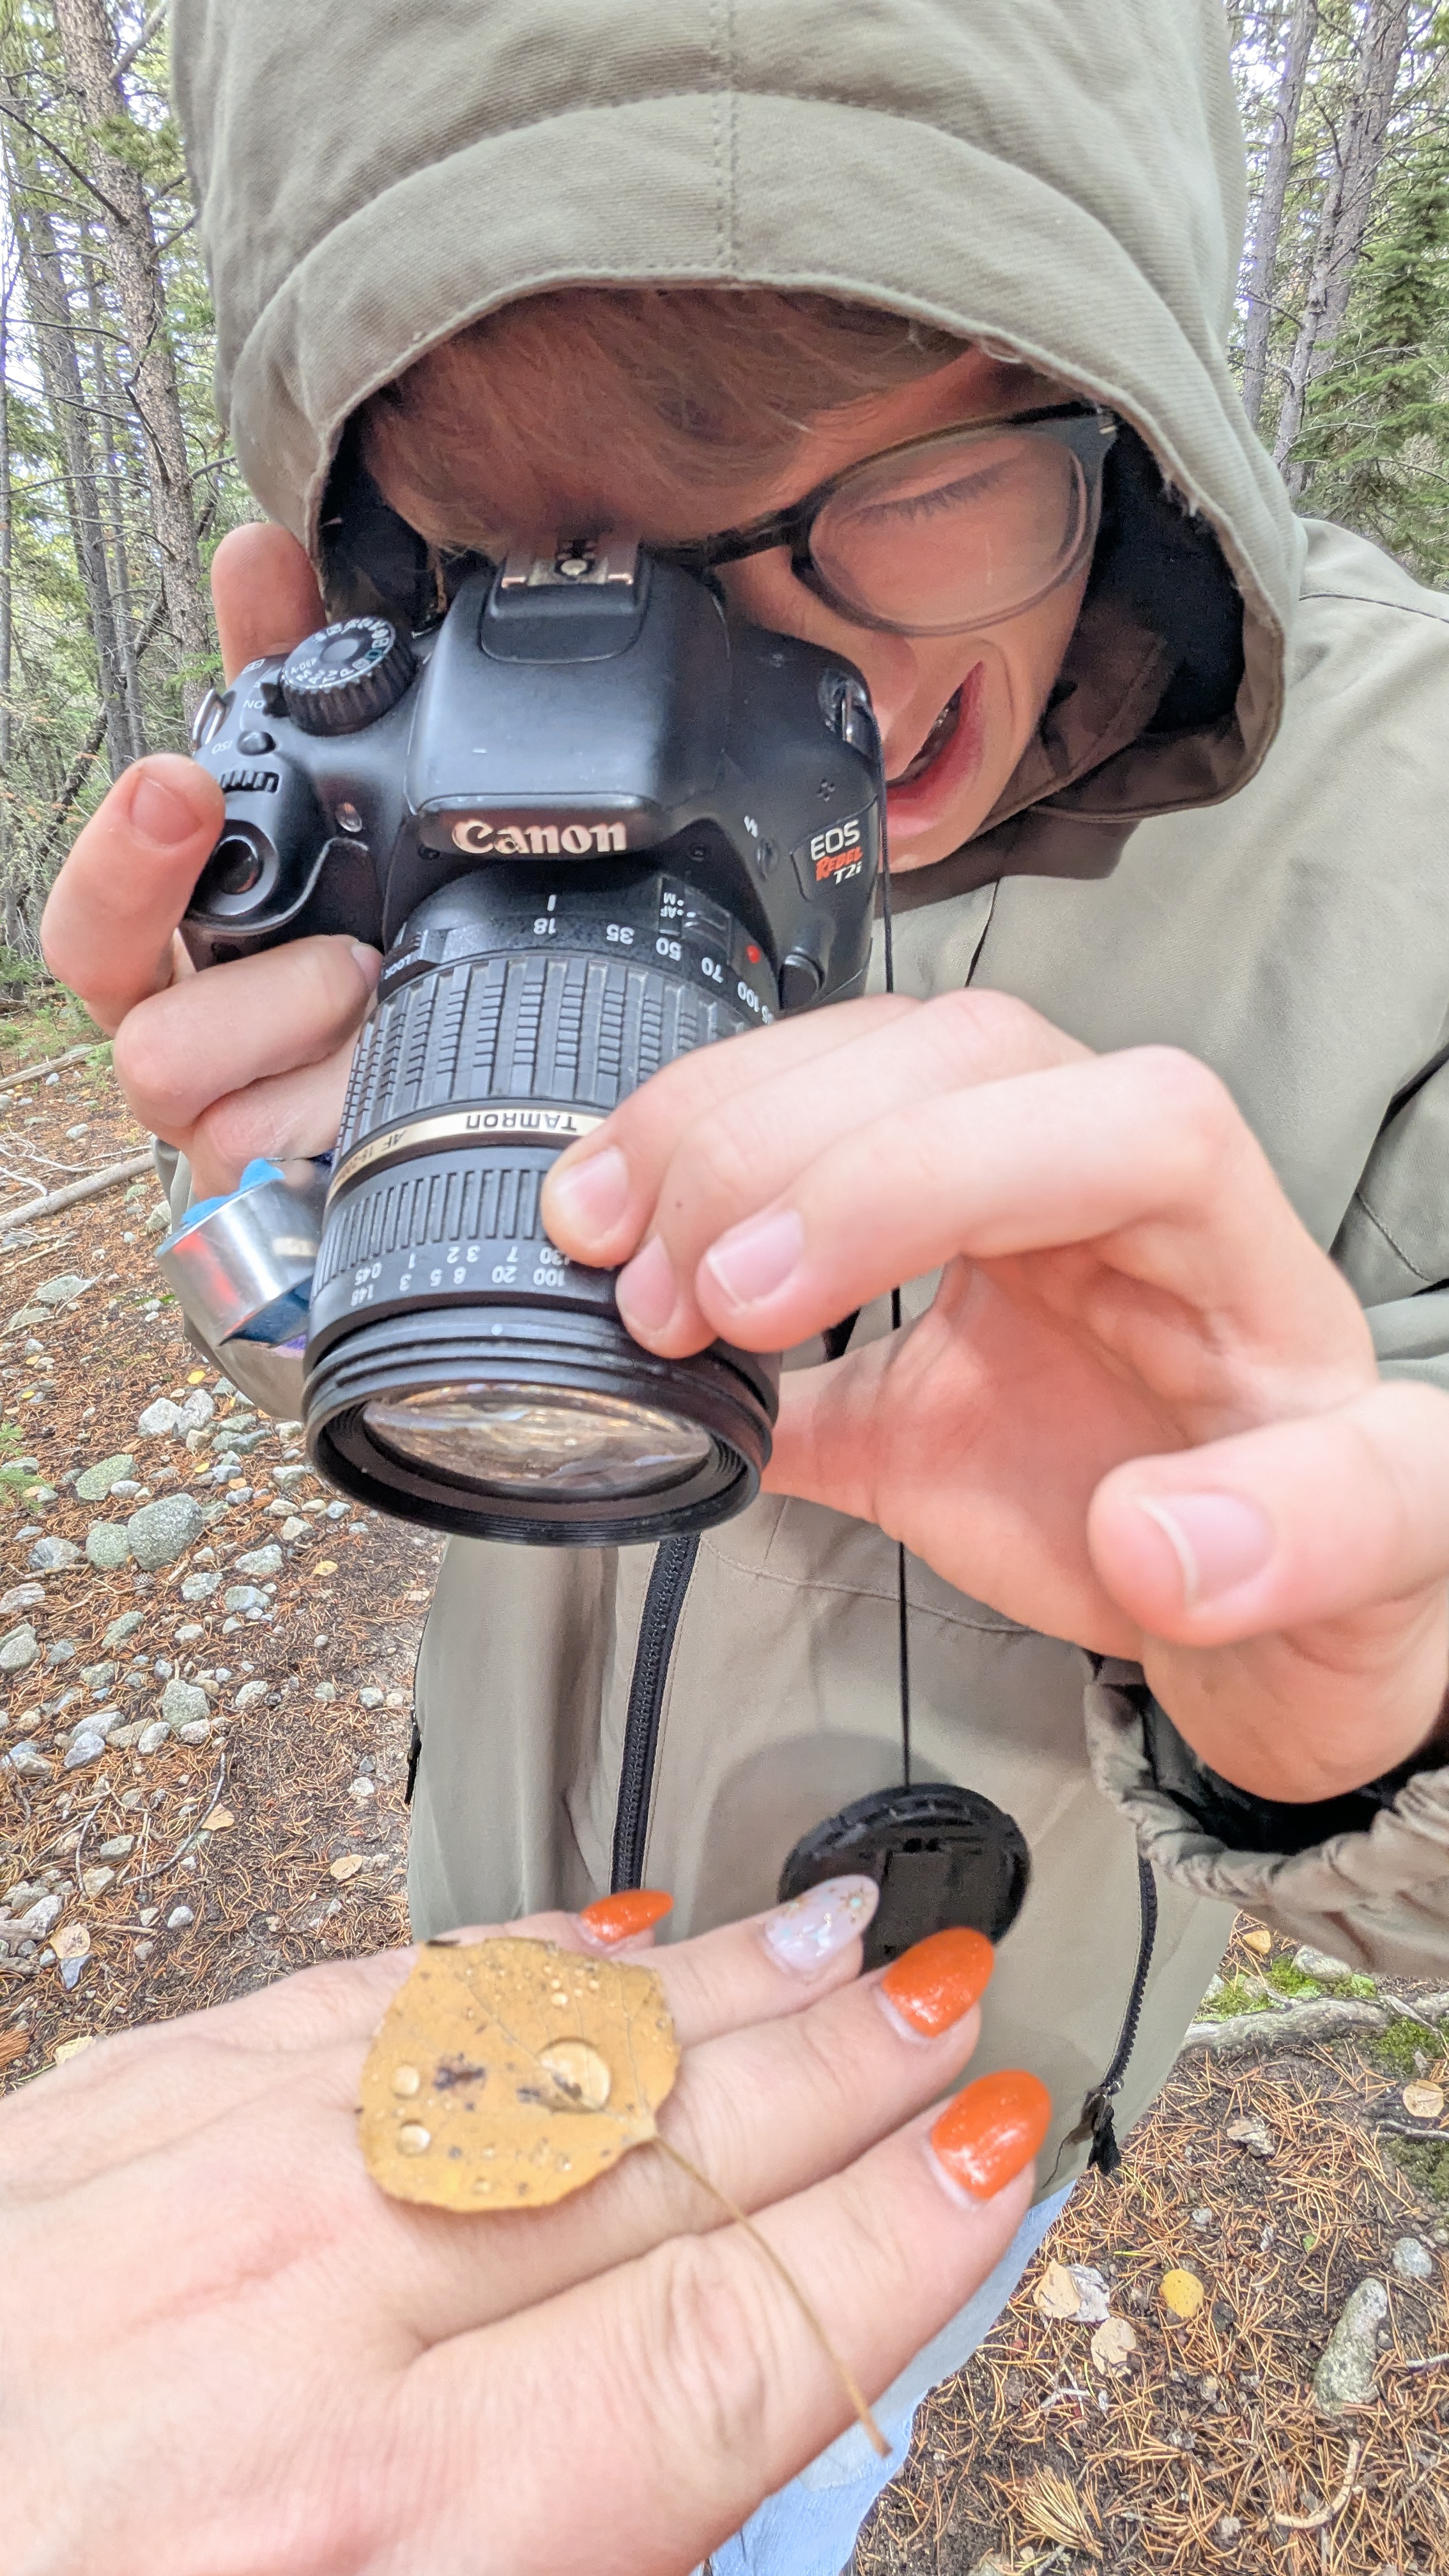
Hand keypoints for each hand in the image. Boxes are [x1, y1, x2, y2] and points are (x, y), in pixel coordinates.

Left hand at [0, 1892, 1042, 2575]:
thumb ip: (580, 2559)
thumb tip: (733, 2462)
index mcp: (384, 2534)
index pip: (721, 2339)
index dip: (895, 2237)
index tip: (1000, 2154)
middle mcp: (296, 2334)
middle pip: (650, 2165)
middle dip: (838, 2078)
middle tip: (963, 1998)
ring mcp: (186, 2195)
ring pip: (524, 2049)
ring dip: (706, 1995)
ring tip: (836, 1940)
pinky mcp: (102, 2118)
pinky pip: (353, 2006)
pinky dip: (500, 1967)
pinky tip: (597, 1934)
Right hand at [40, 527, 377, 1197]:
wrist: (396, 1116)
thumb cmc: (333, 959)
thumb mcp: (318, 809)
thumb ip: (281, 681)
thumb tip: (259, 549)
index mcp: (163, 941)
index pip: (90, 894)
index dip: (122, 833)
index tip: (177, 773)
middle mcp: (167, 1030)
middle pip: (95, 965)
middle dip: (149, 883)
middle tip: (217, 830)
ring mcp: (208, 1120)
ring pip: (169, 1064)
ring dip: (277, 1005)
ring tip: (368, 974)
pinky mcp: (267, 1187)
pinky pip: (265, 1153)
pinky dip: (326, 1098)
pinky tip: (382, 1062)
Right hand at [541, 992, 1448, 1803]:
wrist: (1261, 1611)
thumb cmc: (1325, 1561)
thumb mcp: (1379, 1561)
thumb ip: (1317, 1533)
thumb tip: (1166, 1538)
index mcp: (1228, 1235)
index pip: (1111, 1116)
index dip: (925, 1170)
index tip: (779, 1296)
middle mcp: (1108, 1189)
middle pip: (949, 1059)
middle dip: (779, 1149)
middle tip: (670, 1291)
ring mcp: (998, 1226)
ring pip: (858, 1074)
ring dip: (710, 1139)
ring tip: (611, 1248)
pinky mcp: (910, 1305)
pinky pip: (790, 1201)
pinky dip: (687, 1216)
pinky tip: (613, 1266)